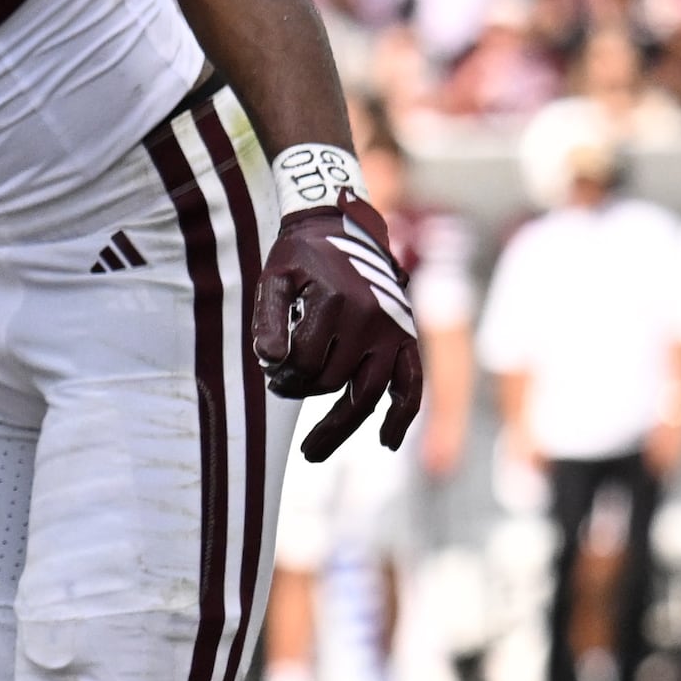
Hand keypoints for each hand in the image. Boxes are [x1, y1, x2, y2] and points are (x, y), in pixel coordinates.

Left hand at [252, 189, 423, 461]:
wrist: (342, 226)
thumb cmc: (302, 258)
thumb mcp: (275, 279)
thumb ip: (268, 319)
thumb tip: (270, 360)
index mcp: (337, 302)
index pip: (304, 363)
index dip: (281, 375)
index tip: (272, 371)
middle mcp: (371, 318)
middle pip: (332, 381)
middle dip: (301, 390)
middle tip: (280, 390)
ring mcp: (394, 330)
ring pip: (368, 394)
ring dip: (340, 428)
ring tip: (312, 453)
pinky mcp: (407, 338)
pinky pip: (412, 384)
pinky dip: (402, 416)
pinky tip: (387, 444)